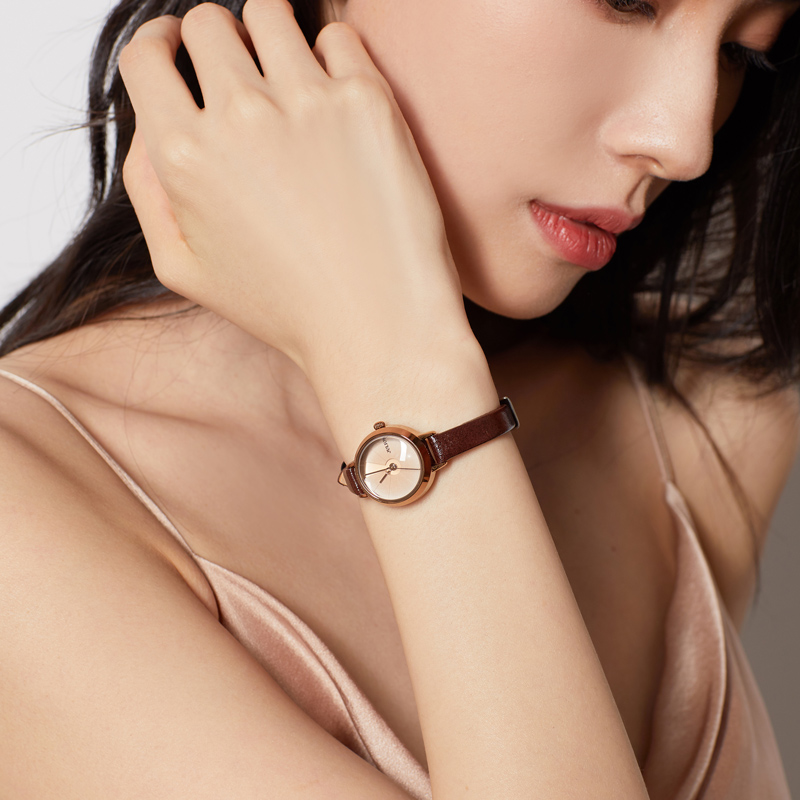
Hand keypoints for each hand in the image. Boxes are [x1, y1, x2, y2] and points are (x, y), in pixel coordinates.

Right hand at [119, 0, 473, 380]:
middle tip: (242, 75)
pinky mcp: (367, 102)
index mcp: (183, 155)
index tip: (180, 51)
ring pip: (269, 13)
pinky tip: (337, 101)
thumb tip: (151, 123)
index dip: (161, 46)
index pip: (147, 55)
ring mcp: (306, 102)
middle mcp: (238, 116)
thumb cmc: (284, 307)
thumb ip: (147, 188)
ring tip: (290, 79)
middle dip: (216, 41)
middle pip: (208, 22)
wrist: (376, 326)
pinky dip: (332, 57)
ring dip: (271, 36)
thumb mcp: (183, 268)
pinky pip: (338, 37)